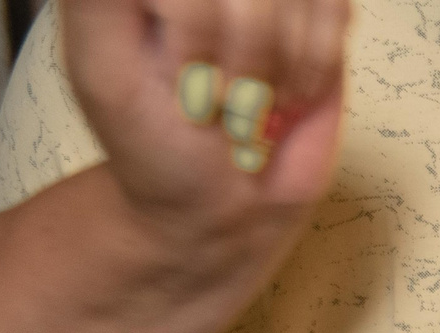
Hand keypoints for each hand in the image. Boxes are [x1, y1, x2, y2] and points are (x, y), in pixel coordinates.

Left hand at [65, 0, 348, 258]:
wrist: (226, 205)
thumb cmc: (157, 145)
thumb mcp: (103, 70)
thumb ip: (103, 1)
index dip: (196, 20)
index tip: (181, 74)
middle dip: (245, 54)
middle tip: (223, 98)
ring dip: (280, 67)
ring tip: (256, 101)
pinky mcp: (317, 17)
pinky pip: (336, 11)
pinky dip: (316, 65)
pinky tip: (291, 92)